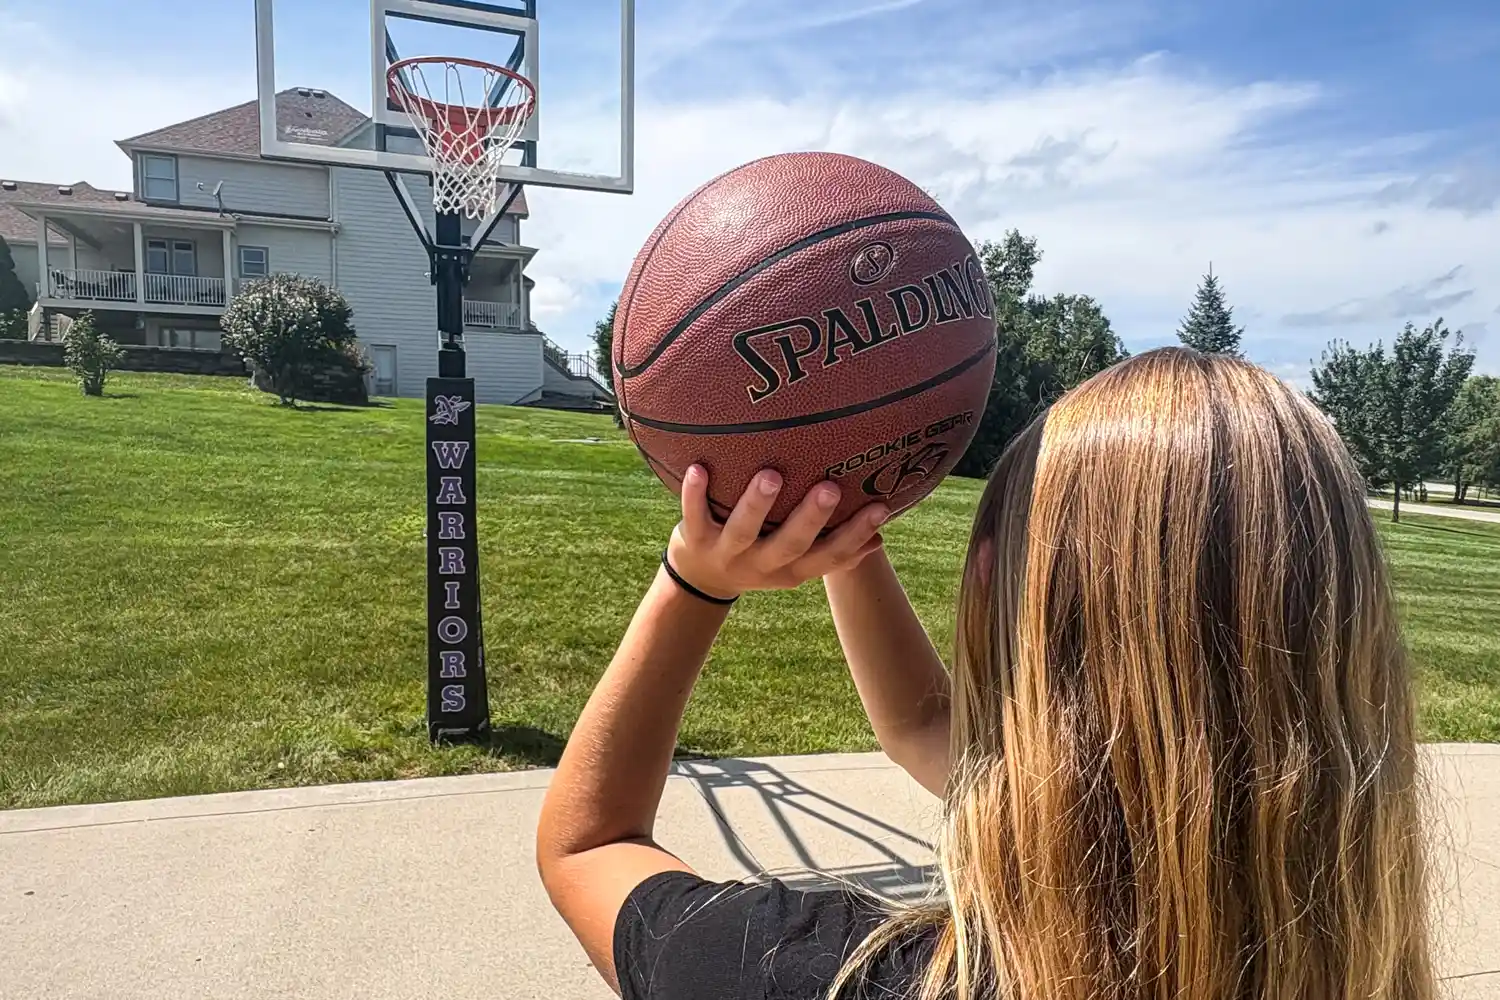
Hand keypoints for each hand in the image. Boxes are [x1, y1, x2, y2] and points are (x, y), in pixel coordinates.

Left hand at [666, 466, 888, 600]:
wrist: (699, 579)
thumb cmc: (760, 555)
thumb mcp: (795, 564)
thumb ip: (833, 550)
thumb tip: (881, 537)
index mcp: (792, 570)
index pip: (830, 557)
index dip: (856, 536)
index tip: (881, 508)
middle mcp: (763, 565)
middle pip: (790, 545)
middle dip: (811, 518)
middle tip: (830, 488)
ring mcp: (728, 553)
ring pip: (744, 531)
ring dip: (757, 504)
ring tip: (771, 475)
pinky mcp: (695, 539)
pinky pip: (694, 515)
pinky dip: (694, 494)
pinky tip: (698, 468)